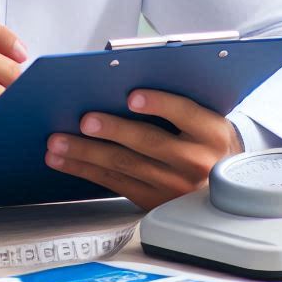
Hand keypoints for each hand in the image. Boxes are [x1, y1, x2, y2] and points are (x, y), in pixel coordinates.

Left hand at [45, 89, 242, 209]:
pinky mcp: (154, 203)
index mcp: (211, 132)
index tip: (132, 97)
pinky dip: (85, 170)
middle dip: (113, 131)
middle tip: (85, 121)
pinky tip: (62, 160)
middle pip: (150, 143)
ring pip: (126, 166)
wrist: (224, 183)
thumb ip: (173, 101)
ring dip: (86, 153)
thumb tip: (120, 78)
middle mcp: (196, 162)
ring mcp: (175, 187)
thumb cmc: (201, 137)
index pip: (186, 113)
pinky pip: (115, 184)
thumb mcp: (203, 118)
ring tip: (58, 142)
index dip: (160, 104)